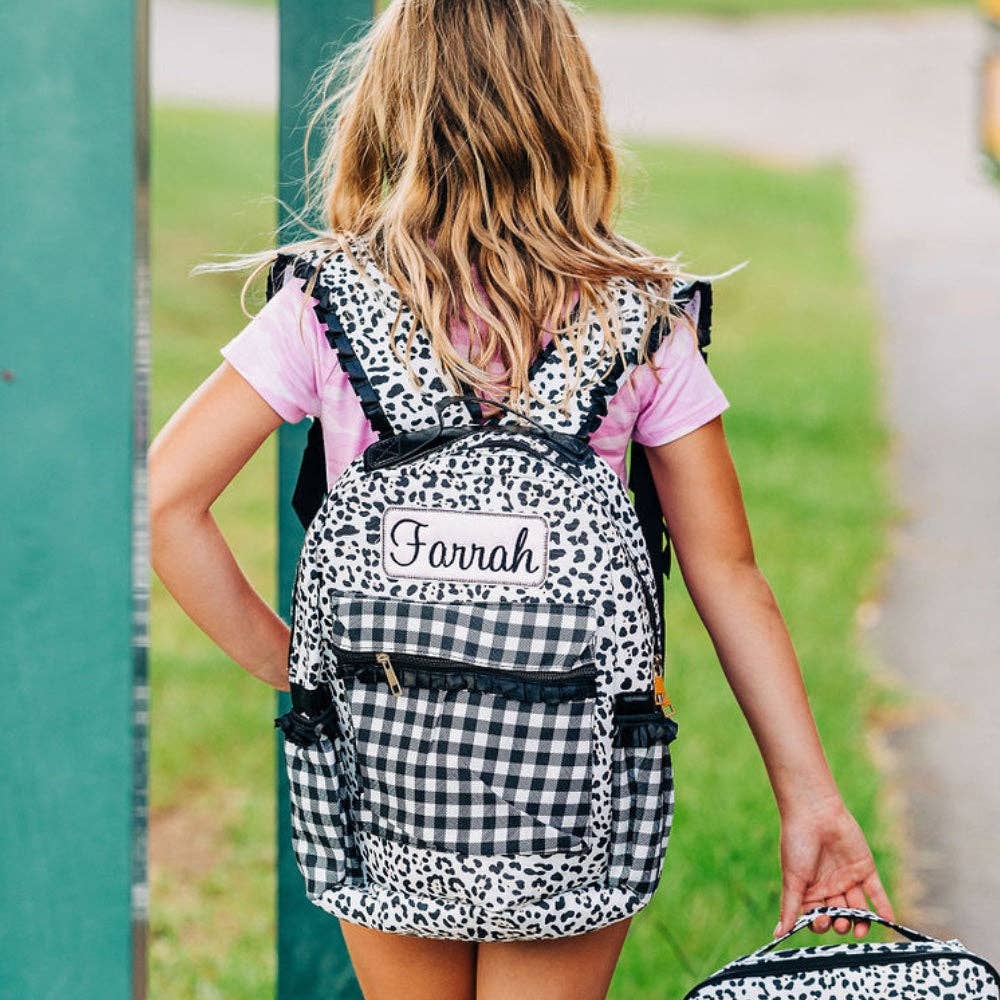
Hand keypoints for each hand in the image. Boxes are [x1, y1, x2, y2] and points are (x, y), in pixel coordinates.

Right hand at [775, 796, 893, 938]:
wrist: (814, 814)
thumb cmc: (796, 844)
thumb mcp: (792, 879)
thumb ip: (789, 907)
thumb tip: (778, 934)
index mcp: (811, 890)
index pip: (818, 916)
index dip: (821, 923)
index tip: (821, 922)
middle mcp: (830, 887)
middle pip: (839, 915)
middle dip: (840, 923)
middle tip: (840, 922)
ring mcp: (848, 879)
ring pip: (858, 908)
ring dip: (860, 921)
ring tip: (858, 926)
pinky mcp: (865, 870)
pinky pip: (876, 894)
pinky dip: (883, 907)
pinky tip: (888, 920)